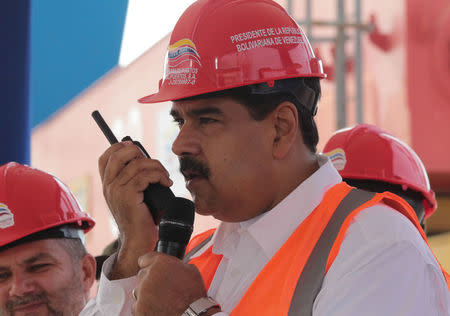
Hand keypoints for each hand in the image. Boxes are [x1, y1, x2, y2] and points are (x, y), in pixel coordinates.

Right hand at [98, 141, 172, 277]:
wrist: (138, 241)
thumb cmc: (140, 219)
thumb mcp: (133, 196)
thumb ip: (134, 179)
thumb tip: (147, 161)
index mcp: (108, 185)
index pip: (106, 157)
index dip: (120, 147)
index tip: (137, 149)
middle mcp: (109, 186)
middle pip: (119, 154)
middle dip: (140, 153)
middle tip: (153, 165)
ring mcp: (117, 190)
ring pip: (138, 164)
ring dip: (157, 167)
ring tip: (165, 177)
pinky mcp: (128, 195)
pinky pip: (146, 175)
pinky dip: (159, 176)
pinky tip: (166, 183)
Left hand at [133, 252, 206, 315]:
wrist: (191, 314)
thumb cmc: (193, 295)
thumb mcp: (190, 270)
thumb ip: (174, 264)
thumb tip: (171, 265)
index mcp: (160, 263)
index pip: (144, 259)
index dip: (149, 265)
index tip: (152, 270)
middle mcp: (149, 275)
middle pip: (142, 275)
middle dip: (150, 281)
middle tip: (162, 288)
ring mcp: (142, 292)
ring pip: (138, 290)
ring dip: (146, 294)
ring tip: (161, 300)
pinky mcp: (139, 307)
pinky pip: (137, 305)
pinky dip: (145, 307)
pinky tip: (158, 307)